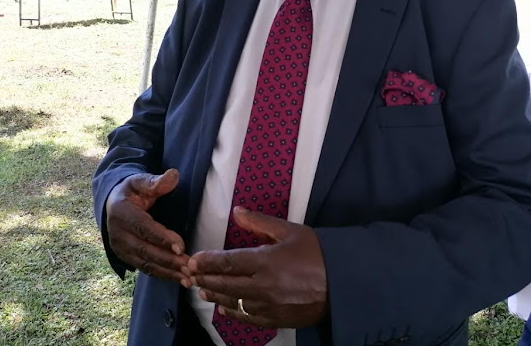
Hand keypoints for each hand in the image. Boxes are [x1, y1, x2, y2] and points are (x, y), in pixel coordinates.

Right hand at [105, 168, 190, 284]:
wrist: (112, 204)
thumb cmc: (132, 191)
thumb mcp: (140, 181)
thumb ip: (156, 181)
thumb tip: (174, 175)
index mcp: (121, 213)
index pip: (143, 228)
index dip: (161, 238)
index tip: (181, 246)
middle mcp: (118, 234)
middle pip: (145, 250)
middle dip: (168, 260)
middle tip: (190, 266)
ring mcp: (121, 249)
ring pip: (146, 263)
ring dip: (168, 272)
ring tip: (189, 278)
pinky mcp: (127, 258)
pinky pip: (146, 268)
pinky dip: (163, 275)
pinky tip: (180, 279)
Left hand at [188, 207, 326, 328]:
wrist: (342, 282)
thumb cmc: (317, 252)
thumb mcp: (290, 230)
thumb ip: (260, 222)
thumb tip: (237, 212)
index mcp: (266, 262)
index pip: (228, 262)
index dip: (208, 262)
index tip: (193, 260)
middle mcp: (263, 286)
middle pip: (225, 284)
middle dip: (205, 279)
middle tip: (188, 275)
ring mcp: (268, 306)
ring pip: (233, 302)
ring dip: (215, 295)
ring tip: (202, 289)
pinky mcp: (275, 319)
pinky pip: (247, 317)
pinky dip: (233, 311)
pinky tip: (224, 307)